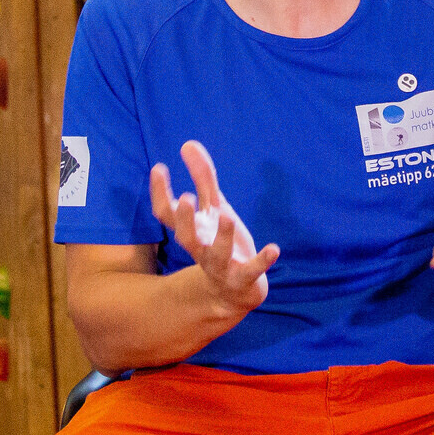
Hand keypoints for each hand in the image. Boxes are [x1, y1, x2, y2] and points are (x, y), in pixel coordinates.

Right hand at [150, 140, 279, 318]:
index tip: (159, 167)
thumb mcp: (213, 208)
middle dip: (185, 219)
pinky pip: (252, 270)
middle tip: (187, 198)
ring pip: (217, 254)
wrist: (234, 291)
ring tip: (227, 216)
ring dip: (222, 236)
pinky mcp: (244, 277)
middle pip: (185, 237)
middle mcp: (202, 248)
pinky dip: (262, 261)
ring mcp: (222, 265)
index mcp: (192, 231)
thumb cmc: (220, 242)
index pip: (167, 215)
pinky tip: (274, 248)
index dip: (160, 193)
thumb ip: (202, 177)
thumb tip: (188, 144)